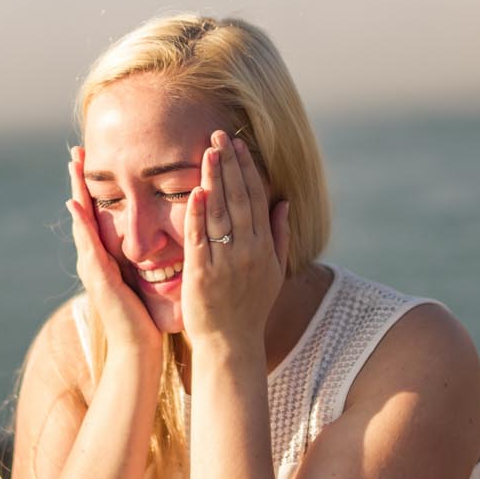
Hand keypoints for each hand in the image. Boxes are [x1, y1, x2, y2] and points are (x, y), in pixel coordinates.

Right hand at [64, 146, 160, 368]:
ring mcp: (92, 266)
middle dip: (80, 181)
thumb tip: (159, 238)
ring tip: (71, 166)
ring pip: (82, 222)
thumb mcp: (145, 279)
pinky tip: (76, 205)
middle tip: (76, 151)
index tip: (96, 159)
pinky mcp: (97, 277)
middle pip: (85, 212)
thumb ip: (145, 258)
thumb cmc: (145, 317)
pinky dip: (81, 224)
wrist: (137, 348)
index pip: (101, 215)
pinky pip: (87, 244)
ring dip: (75, 192)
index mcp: (107, 257)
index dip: (96, 188)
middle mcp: (95, 258)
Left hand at [181, 130, 290, 353]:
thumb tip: (284, 202)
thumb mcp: (274, 272)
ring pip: (220, 213)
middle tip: (219, 136)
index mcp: (264, 247)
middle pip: (239, 198)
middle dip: (229, 165)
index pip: (256, 199)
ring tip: (208, 152)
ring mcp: (225, 262)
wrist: (231, 343)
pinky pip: (200, 238)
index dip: (247, 170)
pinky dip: (197, 214)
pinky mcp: (202, 274)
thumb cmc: (250, 308)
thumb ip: (279, 235)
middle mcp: (248, 251)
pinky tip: (195, 191)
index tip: (238, 145)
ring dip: (215, 179)